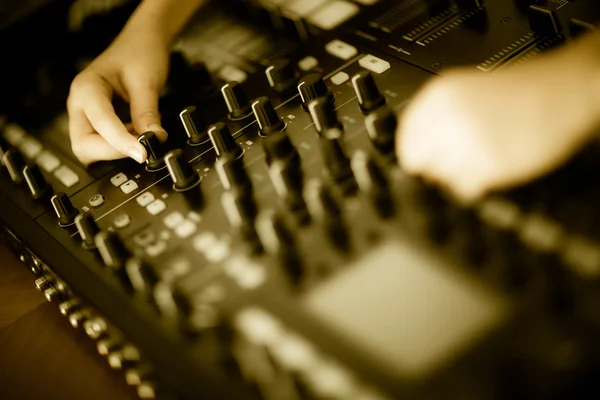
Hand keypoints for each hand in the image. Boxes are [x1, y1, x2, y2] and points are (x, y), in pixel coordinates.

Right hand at [67, 28, 169, 164]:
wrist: (142, 42)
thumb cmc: (140, 53)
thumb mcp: (147, 82)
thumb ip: (147, 113)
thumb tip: (153, 140)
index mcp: (86, 89)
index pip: (99, 125)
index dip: (121, 143)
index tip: (142, 153)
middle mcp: (80, 104)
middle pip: (84, 146)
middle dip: (113, 151)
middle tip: (142, 147)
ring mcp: (86, 114)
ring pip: (90, 149)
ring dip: (116, 150)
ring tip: (141, 136)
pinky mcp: (97, 122)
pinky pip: (102, 144)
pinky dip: (120, 146)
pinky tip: (137, 134)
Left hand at [397, 43, 599, 201]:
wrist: (563, 90)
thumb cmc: (521, 90)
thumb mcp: (463, 91)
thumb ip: (434, 117)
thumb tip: (414, 148)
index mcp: (437, 97)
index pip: (404, 139)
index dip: (414, 151)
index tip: (421, 158)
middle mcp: (446, 119)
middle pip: (418, 162)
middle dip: (433, 164)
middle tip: (454, 158)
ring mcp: (466, 144)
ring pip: (440, 177)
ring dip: (456, 174)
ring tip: (480, 158)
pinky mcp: (487, 165)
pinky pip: (465, 187)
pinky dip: (476, 182)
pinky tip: (492, 165)